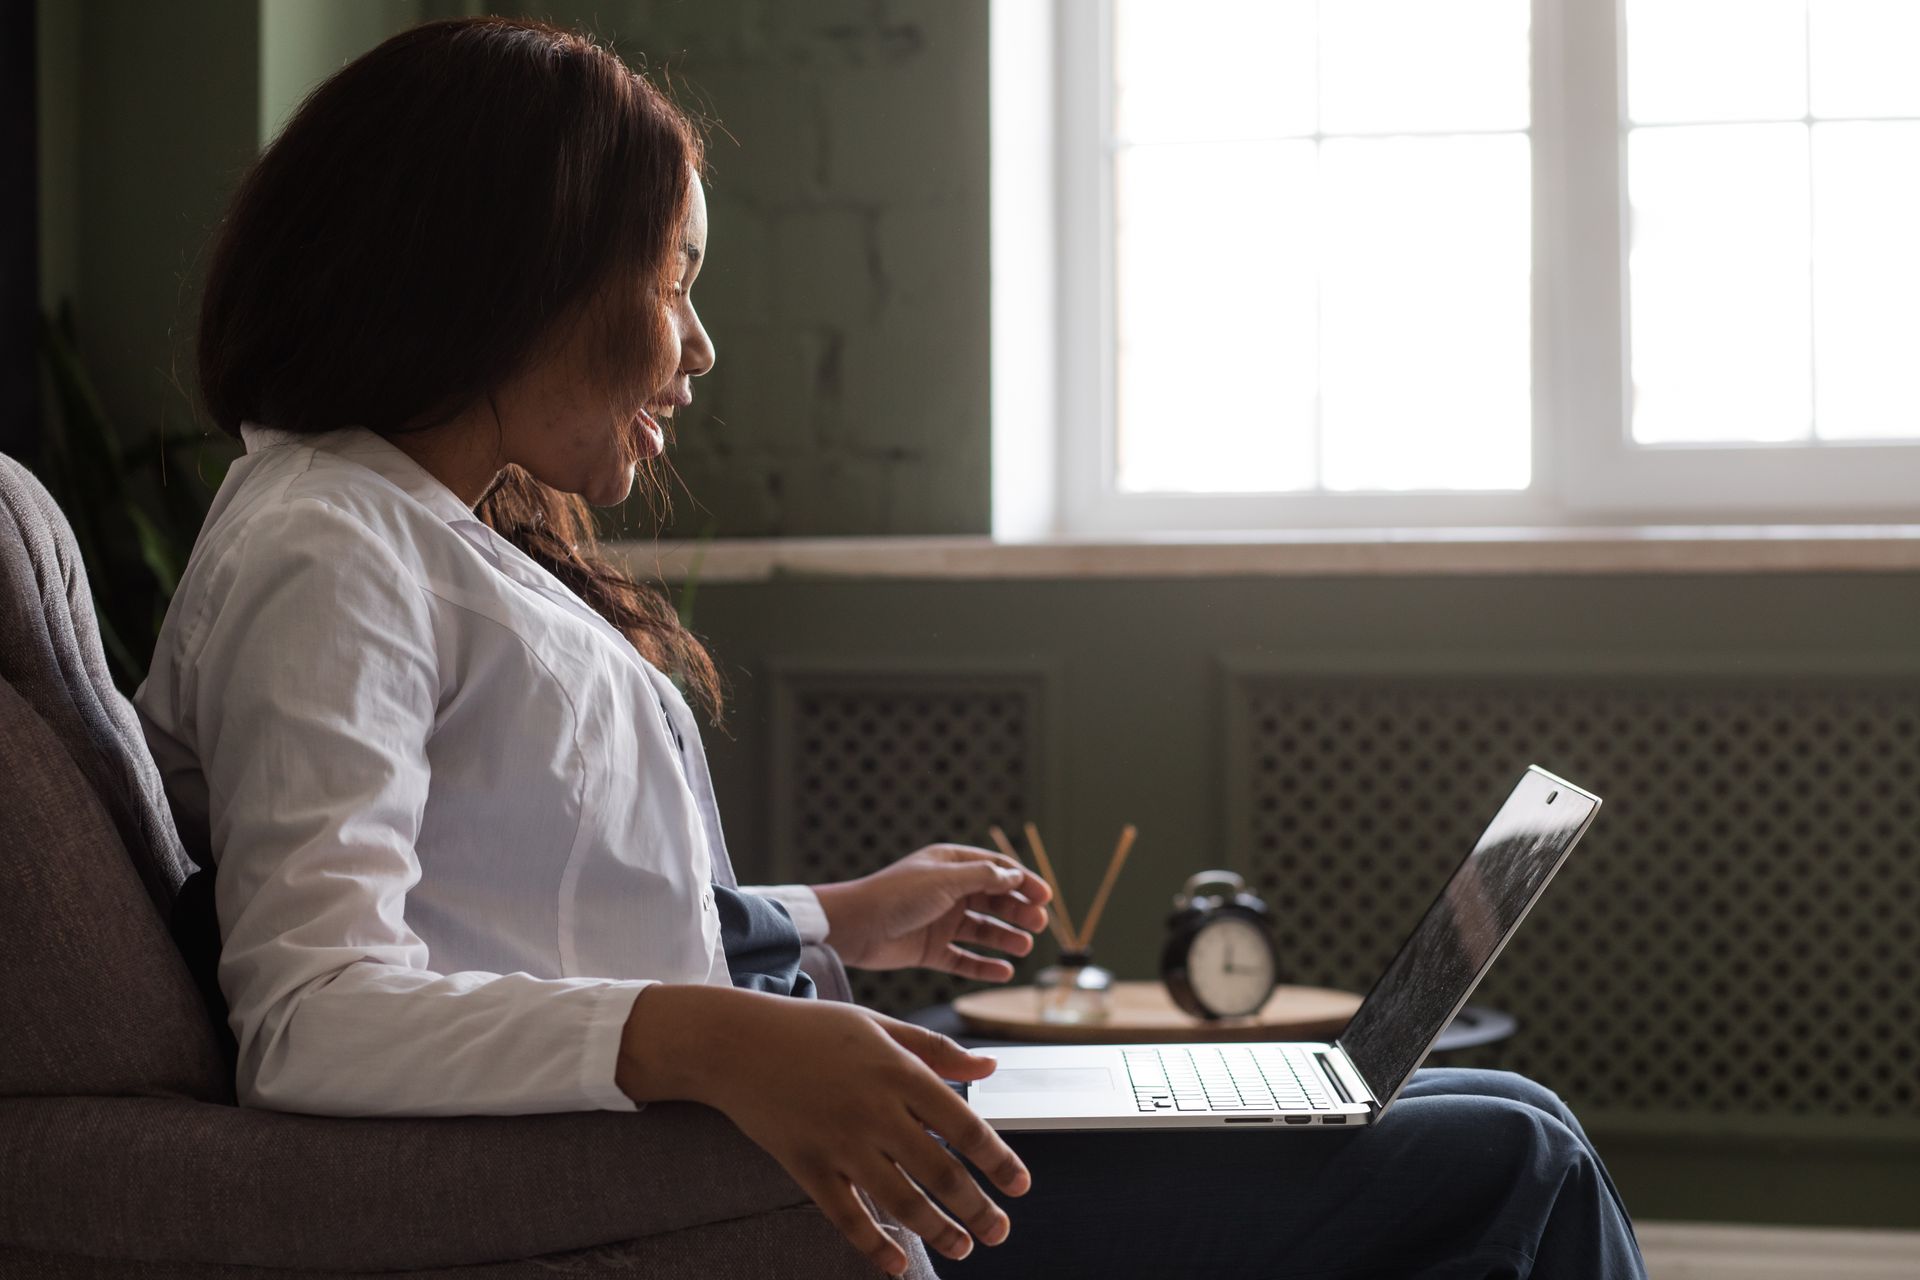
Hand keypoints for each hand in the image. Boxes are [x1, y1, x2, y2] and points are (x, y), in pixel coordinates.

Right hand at [616, 984, 1029, 1274]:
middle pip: (939, 1171)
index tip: (1021, 1186)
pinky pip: (845, 1214)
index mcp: (899, 1071)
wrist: (735, 1042)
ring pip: (900, 1199)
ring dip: (937, 1230)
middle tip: (1000, 1232)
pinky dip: (874, 1244)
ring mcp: (839, 1140)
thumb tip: (988, 1071)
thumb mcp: (878, 1026)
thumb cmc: (811, 1029)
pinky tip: (897, 1263)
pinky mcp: (806, 1164)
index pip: (963, 1125)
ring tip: (963, 1247)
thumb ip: (935, 1051)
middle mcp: (875, 1109)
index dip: (997, 1160)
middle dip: (976, 1208)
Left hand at [813, 844, 1053, 977]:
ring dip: (1005, 938)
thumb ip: (983, 878)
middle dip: (1018, 911)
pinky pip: (964, 959)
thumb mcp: (944, 880)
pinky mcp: (930, 950)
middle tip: (1039, 924)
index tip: (1045, 896)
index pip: (995, 869)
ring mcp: (939, 921)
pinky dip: (984, 965)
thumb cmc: (895, 896)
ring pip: (982, 931)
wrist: (853, 927)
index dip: (1022, 881)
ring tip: (1025, 948)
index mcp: (949, 865)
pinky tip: (1004, 971)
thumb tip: (1014, 876)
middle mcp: (947, 892)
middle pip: (993, 900)